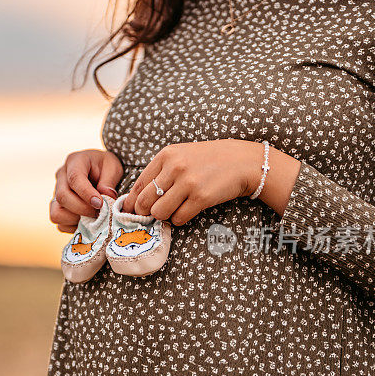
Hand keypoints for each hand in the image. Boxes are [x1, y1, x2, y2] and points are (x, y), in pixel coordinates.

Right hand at [50, 149, 122, 232]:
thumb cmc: (106, 167)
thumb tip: (106, 196)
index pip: (74, 178)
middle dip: (82, 209)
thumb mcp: (113, 167)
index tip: (99, 204)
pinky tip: (86, 221)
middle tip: (99, 213)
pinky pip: (59, 223)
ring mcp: (56, 193)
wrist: (99, 172)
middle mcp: (61, 176)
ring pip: (56, 212)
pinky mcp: (57, 207)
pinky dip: (73, 226)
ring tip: (92, 217)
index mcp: (75, 161)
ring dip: (75, 219)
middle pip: (62, 196)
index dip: (86, 193)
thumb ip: (109, 181)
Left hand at [123, 139, 275, 225]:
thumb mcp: (180, 156)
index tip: (133, 210)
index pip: (138, 184)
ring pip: (158, 212)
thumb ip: (159, 173)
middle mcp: (174, 167)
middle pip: (144, 202)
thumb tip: (135, 199)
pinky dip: (179, 219)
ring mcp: (188, 182)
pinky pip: (178, 218)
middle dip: (145, 213)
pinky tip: (187, 211)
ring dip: (164, 216)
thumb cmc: (208, 160)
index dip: (132, 202)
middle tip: (152, 214)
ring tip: (173, 210)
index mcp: (166, 155)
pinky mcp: (201, 197)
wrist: (242, 162)